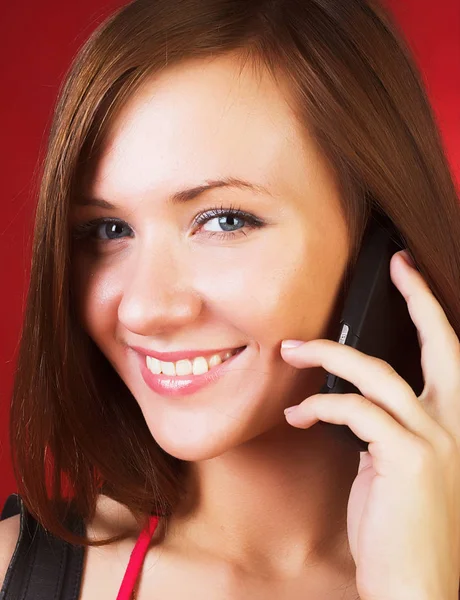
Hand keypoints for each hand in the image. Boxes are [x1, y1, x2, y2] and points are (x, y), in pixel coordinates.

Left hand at [280, 249, 459, 599]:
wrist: (419, 589)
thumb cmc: (403, 532)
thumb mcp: (398, 471)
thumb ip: (385, 432)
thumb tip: (351, 405)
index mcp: (454, 428)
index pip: (449, 357)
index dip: (431, 312)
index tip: (410, 276)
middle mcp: (455, 427)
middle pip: (441, 344)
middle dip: (419, 298)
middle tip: (396, 265)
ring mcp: (436, 440)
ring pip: (378, 373)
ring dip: (328, 354)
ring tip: (290, 349)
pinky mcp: (407, 457)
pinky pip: (354, 410)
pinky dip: (320, 405)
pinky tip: (298, 415)